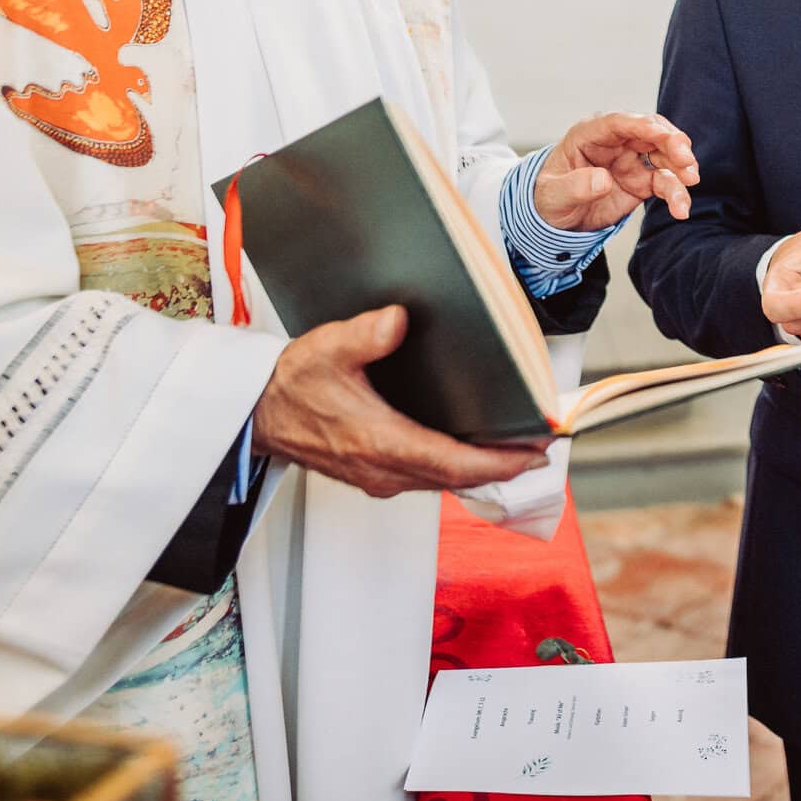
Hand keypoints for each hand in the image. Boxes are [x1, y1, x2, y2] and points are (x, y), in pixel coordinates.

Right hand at [251, 306, 553, 498]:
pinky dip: (458, 467)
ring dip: (483, 468)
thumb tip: (397, 320)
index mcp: (377, 441)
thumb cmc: (290, 386)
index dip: (498, 462)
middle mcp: (383, 468)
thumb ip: (362, 335)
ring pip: (444, 480)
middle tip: (543, 446)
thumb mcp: (324, 349)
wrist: (257, 414)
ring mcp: (379, 476)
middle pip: (457, 477)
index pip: (452, 463)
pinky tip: (474, 450)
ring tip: (520, 448)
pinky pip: (427, 477)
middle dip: (503, 465)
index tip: (534, 452)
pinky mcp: (375, 474)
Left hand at [534, 112, 699, 229]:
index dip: (642, 125)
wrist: (556, 218)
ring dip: (681, 166)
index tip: (663, 134)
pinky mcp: (643, 181)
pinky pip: (665, 182)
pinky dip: (676, 192)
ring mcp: (632, 160)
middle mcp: (616, 142)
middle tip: (686, 160)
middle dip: (671, 142)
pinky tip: (682, 208)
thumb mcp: (554, 194)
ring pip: (664, 156)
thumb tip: (603, 180)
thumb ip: (576, 186)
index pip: (618, 122)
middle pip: (650, 133)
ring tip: (690, 182)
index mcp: (590, 134)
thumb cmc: (549, 197)